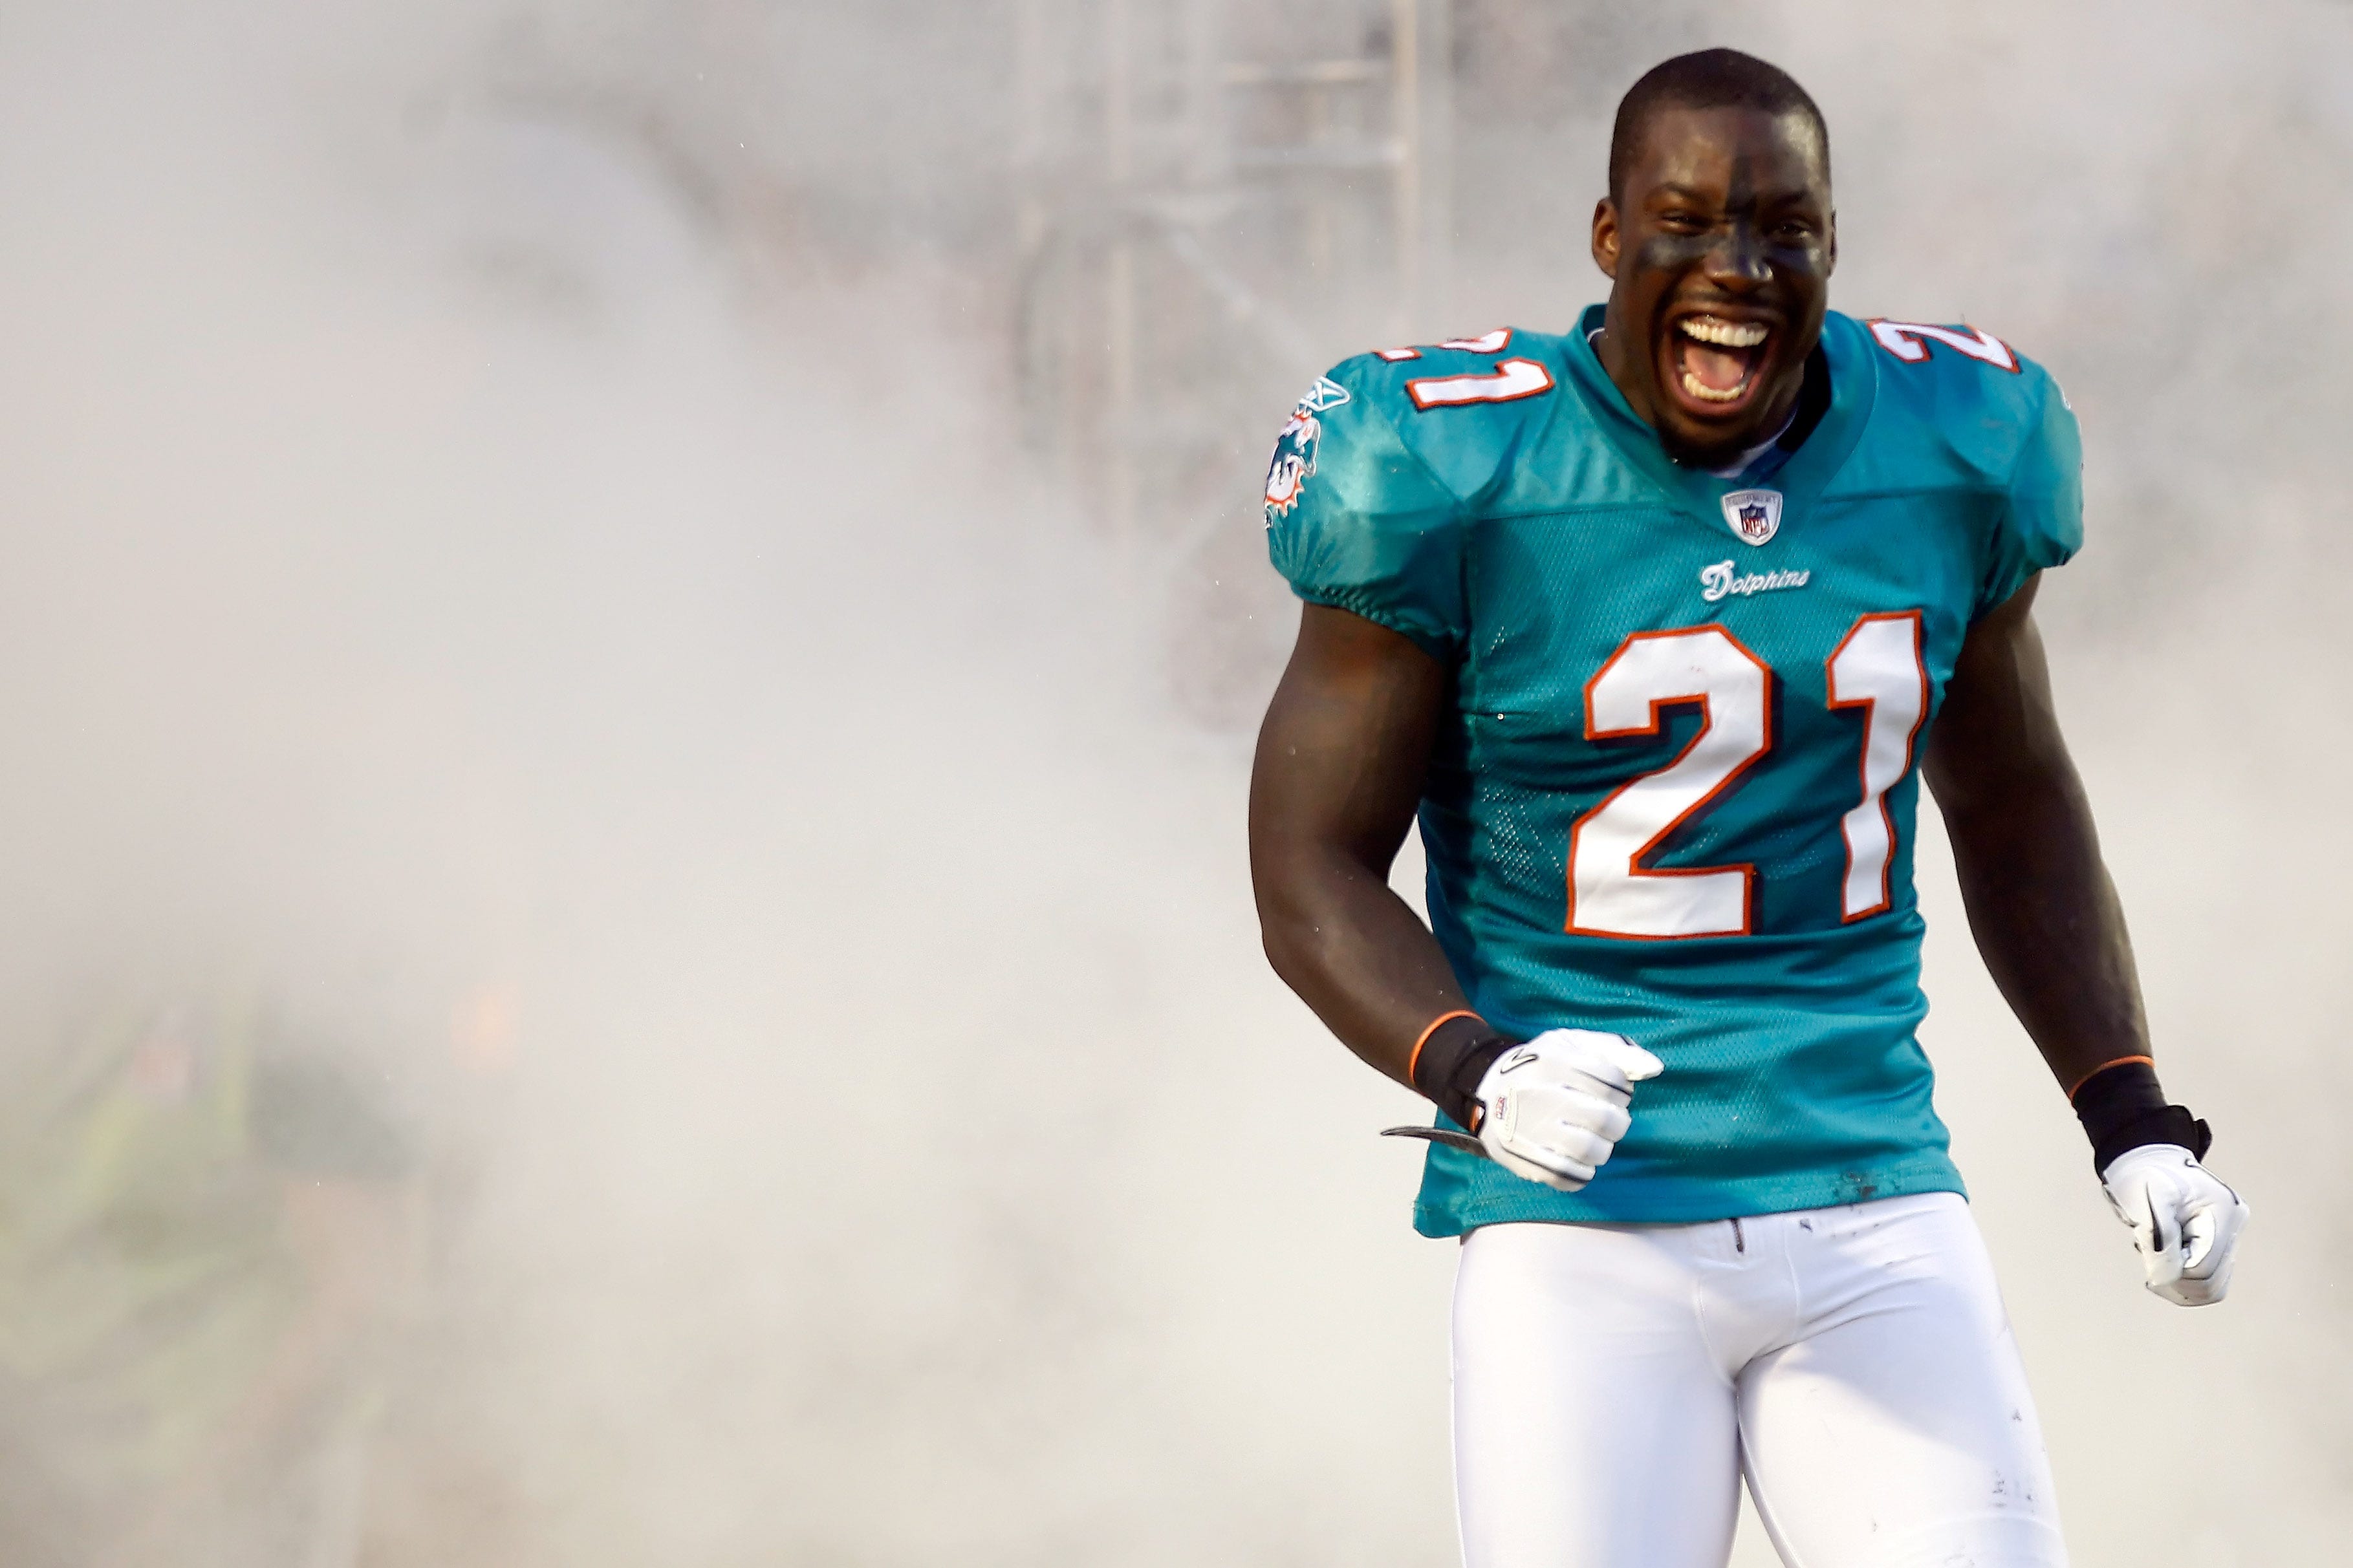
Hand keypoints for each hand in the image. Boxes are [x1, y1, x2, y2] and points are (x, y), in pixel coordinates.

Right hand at [1474, 1029, 1663, 1190]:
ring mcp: (1531, 1131)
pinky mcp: (1525, 1159)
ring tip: (1591, 1138)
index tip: (1610, 1090)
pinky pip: (1570, 1177)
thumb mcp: (1571, 1044)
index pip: (1614, 1081)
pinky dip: (1582, 1171)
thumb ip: (1615, 1049)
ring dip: (1602, 1146)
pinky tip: (1575, 1157)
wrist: (1485, 1091)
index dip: (1621, 1088)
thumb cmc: (1540, 1066)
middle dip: (1616, 1120)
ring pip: (1592, 1151)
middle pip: (1607, 1120)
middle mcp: (1542, 1096)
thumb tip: (1654, 1068)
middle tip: (1606, 1117)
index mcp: (1555, 1062)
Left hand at [2100, 1143, 2248, 1305]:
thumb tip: (2164, 1281)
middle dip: (2173, 1276)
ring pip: (2210, 1288)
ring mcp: (2229, 1238)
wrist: (2146, 1162)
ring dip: (2176, 1280)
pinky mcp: (2217, 1246)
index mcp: (2224, 1213)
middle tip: (2147, 1250)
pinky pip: (2205, 1280)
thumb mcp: (2148, 1201)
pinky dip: (2181, 1279)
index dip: (2170, 1267)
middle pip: (2209, 1284)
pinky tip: (2162, 1259)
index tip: (2146, 1245)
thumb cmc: (2145, 1176)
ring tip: (2154, 1253)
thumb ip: (2159, 1239)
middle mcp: (2234, 1228)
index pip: (2202, 1268)